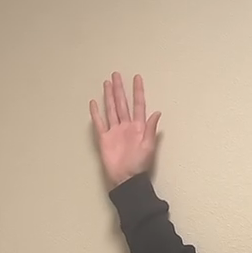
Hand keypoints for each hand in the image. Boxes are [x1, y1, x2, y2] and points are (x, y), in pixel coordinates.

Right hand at [89, 72, 161, 188]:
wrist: (126, 178)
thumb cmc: (139, 164)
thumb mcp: (148, 146)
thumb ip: (151, 128)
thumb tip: (157, 112)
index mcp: (138, 127)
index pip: (138, 105)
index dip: (138, 92)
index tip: (137, 78)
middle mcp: (126, 126)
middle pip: (122, 104)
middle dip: (120, 89)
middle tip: (117, 74)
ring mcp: (114, 131)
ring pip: (111, 109)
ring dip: (109, 96)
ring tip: (107, 83)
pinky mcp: (104, 138)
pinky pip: (99, 123)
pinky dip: (96, 113)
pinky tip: (94, 103)